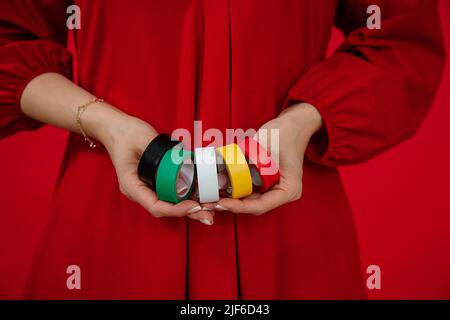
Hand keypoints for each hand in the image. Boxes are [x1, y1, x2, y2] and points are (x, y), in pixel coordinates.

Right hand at [85, 104, 214, 224]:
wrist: (115, 128)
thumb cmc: (125, 133)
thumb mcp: (143, 140)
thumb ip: (161, 153)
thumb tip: (182, 164)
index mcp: (132, 185)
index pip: (155, 206)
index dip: (176, 210)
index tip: (194, 206)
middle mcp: (139, 191)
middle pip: (166, 209)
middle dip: (189, 213)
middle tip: (209, 214)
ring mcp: (147, 188)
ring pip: (170, 204)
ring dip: (190, 207)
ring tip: (210, 208)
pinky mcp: (155, 182)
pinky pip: (171, 193)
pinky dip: (186, 196)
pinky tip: (202, 196)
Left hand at [215, 102, 322, 214]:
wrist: (293, 124)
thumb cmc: (286, 132)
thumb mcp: (265, 145)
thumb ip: (246, 162)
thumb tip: (223, 178)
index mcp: (289, 190)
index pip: (260, 205)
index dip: (239, 207)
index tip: (221, 203)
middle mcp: (282, 193)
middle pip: (252, 205)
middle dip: (231, 204)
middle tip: (210, 201)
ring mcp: (273, 188)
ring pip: (248, 199)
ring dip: (230, 199)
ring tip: (211, 196)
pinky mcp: (265, 182)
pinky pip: (248, 189)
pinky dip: (234, 189)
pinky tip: (219, 187)